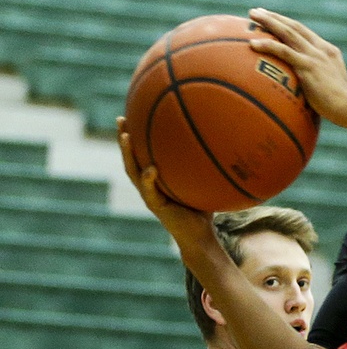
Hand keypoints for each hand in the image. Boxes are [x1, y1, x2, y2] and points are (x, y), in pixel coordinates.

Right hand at [116, 118, 215, 248]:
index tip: (131, 113)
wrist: (201, 236)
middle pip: (131, 158)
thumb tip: (223, 137)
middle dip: (124, 138)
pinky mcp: (157, 208)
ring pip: (133, 173)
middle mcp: (149, 185)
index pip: (141, 153)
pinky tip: (151, 168)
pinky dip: (149, 180)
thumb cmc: (204, 207)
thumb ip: (206, 163)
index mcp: (156, 178)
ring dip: (128, 155)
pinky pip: (150, 192)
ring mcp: (151, 196)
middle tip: (120, 118)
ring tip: (126, 136)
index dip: (135, 135)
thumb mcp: (204, 181)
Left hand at [248, 8, 346, 126]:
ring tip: (252, 15)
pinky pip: (283, 52)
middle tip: (256, 11)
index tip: (272, 18)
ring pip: (287, 32)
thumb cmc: (340, 105)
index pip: (304, 32)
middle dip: (274, 17)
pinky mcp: (307, 66)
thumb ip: (319, 79)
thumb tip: (303, 86)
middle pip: (294, 27)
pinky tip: (252, 43)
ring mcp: (314, 56)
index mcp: (328, 50)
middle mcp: (321, 49)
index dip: (286, 23)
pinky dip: (268, 45)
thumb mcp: (332, 85)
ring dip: (268, 21)